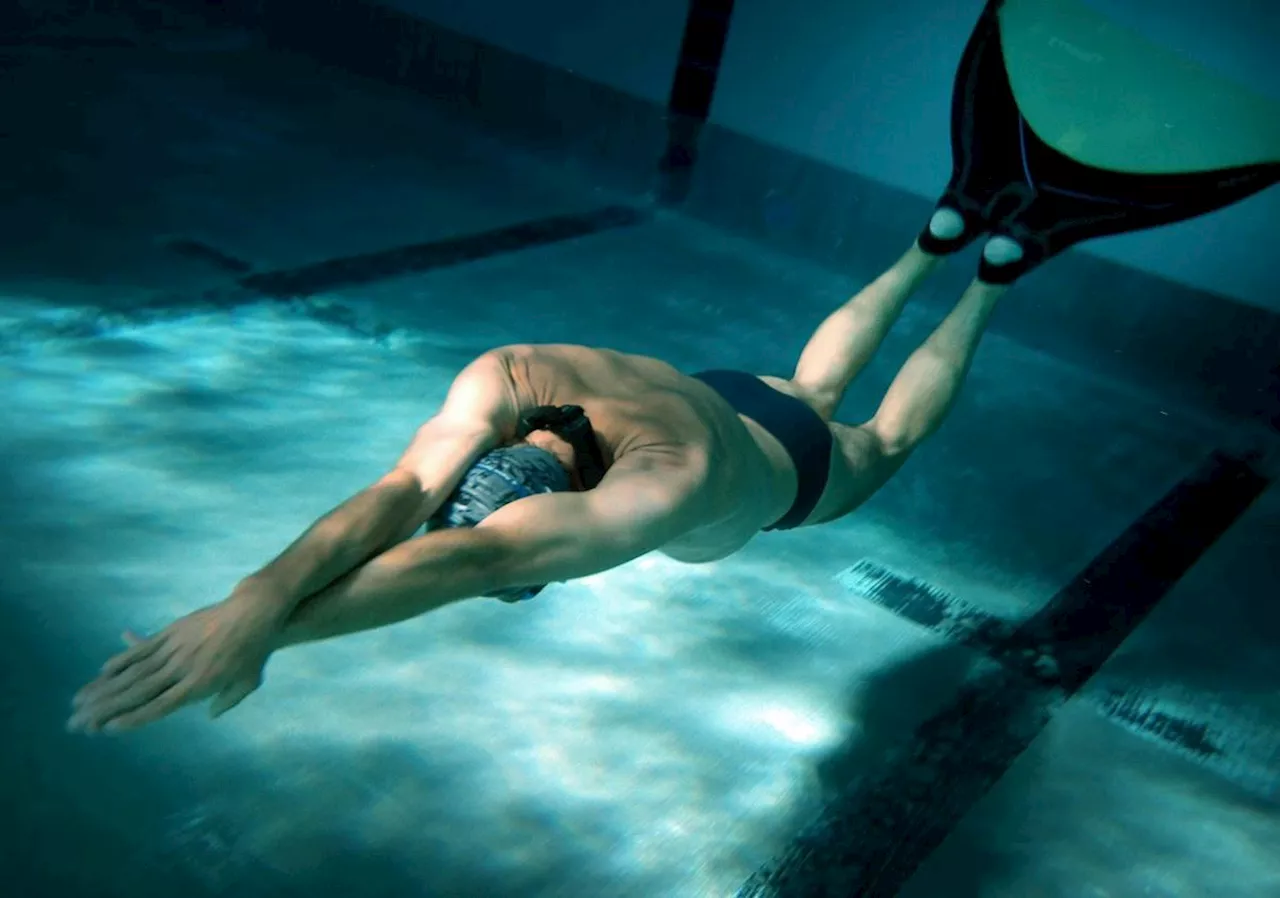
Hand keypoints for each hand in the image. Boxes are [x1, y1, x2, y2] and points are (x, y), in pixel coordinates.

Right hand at [68, 594, 283, 733]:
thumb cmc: (254, 652)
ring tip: (80, 700)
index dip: (132, 719)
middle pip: (137, 693)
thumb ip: (227, 701)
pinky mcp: (171, 632)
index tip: (108, 729)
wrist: (254, 613)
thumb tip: (210, 715)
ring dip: (105, 686)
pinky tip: (103, 670)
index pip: (158, 707)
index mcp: (199, 686)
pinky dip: (121, 660)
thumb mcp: (247, 683)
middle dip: (105, 708)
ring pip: (133, 672)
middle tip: (79, 721)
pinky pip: (142, 649)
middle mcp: (181, 669)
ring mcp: (174, 649)